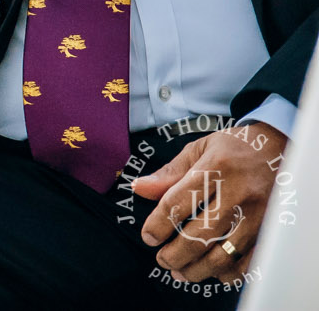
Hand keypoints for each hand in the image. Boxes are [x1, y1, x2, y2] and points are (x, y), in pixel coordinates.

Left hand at [134, 122, 287, 284]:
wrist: (280, 148)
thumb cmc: (234, 147)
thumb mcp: (199, 149)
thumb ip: (169, 172)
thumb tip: (139, 188)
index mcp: (216, 168)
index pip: (179, 202)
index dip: (159, 224)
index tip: (148, 237)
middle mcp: (239, 193)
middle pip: (201, 234)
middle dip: (176, 253)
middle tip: (162, 260)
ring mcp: (259, 214)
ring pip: (225, 253)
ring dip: (199, 269)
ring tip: (181, 272)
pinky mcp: (273, 229)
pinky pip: (250, 260)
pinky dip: (230, 272)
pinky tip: (214, 272)